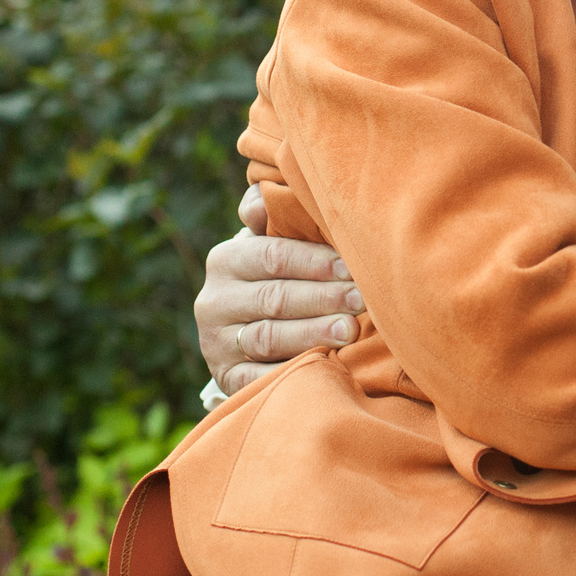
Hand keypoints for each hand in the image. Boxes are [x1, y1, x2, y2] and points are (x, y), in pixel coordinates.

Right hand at [197, 186, 363, 394]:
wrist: (247, 332)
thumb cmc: (276, 276)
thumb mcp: (271, 244)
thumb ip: (271, 218)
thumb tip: (263, 197)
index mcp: (226, 260)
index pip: (273, 256)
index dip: (315, 262)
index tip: (352, 267)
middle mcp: (213, 301)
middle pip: (274, 298)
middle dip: (323, 298)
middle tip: (361, 301)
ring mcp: (216, 343)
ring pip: (268, 337)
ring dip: (312, 333)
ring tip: (350, 331)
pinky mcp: (226, 378)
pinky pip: (257, 378)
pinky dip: (290, 372)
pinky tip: (323, 366)